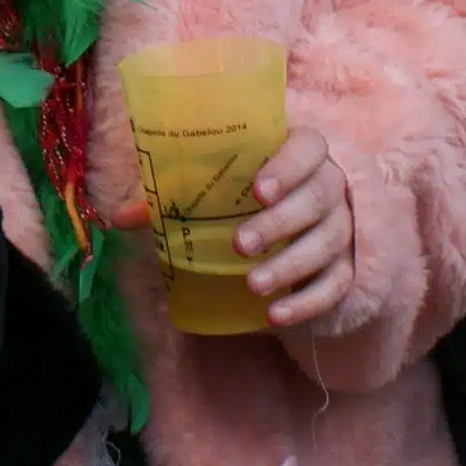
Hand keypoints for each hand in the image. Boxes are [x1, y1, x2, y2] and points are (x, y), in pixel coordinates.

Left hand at [106, 125, 355, 329]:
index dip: (287, 166)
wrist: (302, 217)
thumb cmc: (249, 193)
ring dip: (290, 265)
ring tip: (253, 285)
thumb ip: (174, 197)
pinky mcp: (348, 266)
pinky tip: (276, 316)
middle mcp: (332, 185)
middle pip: (318, 199)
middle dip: (279, 223)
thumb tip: (117, 218)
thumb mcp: (219, 187)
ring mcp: (344, 226)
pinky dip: (307, 303)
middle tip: (240, 244)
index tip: (257, 190)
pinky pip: (336, 285)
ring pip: (329, 243)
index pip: (308, 148)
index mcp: (303, 151)